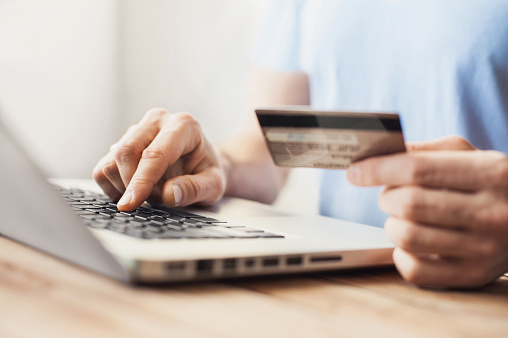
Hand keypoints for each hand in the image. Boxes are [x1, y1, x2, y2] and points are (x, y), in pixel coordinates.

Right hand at [92, 108, 225, 210]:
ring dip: (125, 187)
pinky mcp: (121, 142)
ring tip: (151, 193)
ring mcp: (137, 129)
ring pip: (112, 160)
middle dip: (132, 185)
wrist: (201, 165)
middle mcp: (157, 120)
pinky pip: (103, 168)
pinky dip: (114, 187)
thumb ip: (195, 189)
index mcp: (184, 125)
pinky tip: (136, 190)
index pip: (155, 153)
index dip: (141, 181)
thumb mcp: (214, 185)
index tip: (130, 204)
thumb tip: (169, 194)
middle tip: (153, 201)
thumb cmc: (207, 173)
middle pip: (126, 151)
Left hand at [347, 136, 507, 287]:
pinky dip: (400, 256)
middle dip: (386, 197)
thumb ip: (425, 151)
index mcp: (489, 172)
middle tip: (389, 195)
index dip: (377, 170)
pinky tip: (409, 245)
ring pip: (408, 237)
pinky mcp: (474, 275)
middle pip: (409, 204)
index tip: (355, 172)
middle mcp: (491, 212)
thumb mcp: (468, 155)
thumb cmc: (490, 182)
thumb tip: (377, 156)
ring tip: (403, 218)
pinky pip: (416, 271)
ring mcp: (485, 248)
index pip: (417, 169)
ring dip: (392, 225)